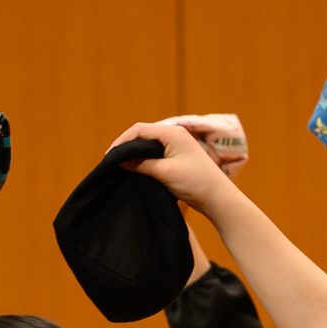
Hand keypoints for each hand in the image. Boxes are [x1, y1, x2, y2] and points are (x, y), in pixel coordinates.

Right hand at [109, 119, 234, 208]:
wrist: (217, 197)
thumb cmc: (194, 182)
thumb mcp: (164, 172)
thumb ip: (141, 164)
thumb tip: (120, 161)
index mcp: (172, 133)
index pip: (140, 130)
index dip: (122, 141)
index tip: (109, 156)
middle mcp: (174, 135)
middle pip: (143, 135)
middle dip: (126, 146)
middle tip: (112, 162)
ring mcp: (176, 146)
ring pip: (148, 145)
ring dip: (134, 154)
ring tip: (120, 166)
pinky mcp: (177, 157)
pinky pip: (155, 153)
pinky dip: (143, 160)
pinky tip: (135, 169)